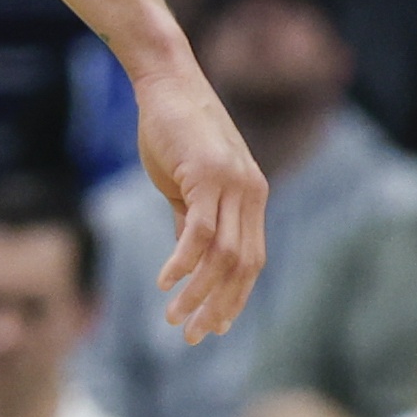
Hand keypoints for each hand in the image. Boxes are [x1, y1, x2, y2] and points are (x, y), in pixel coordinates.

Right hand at [134, 59, 266, 339]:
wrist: (167, 81)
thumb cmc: (171, 128)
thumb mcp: (184, 181)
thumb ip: (191, 217)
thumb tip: (188, 258)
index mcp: (250, 197)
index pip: (251, 260)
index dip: (234, 296)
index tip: (212, 325)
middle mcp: (251, 194)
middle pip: (242, 266)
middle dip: (218, 306)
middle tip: (192, 335)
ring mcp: (233, 185)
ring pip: (223, 256)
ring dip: (198, 293)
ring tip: (173, 318)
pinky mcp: (209, 177)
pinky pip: (199, 232)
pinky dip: (183, 263)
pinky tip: (165, 282)